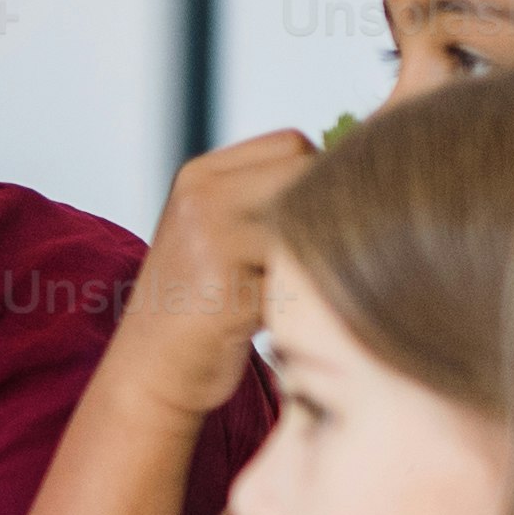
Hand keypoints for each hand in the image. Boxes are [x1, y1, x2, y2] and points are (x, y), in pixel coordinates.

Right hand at [113, 132, 313, 419]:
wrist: (150, 371)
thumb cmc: (202, 305)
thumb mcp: (220, 231)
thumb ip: (267, 196)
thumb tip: (363, 167)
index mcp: (199, 176)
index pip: (293, 143)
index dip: (319, 178)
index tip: (311, 223)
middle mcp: (201, 197)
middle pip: (309, 177)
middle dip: (323, 214)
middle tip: (313, 258)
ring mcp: (212, 239)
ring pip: (311, 224)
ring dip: (317, 257)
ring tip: (292, 290)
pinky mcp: (228, 289)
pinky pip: (302, 274)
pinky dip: (306, 296)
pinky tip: (281, 316)